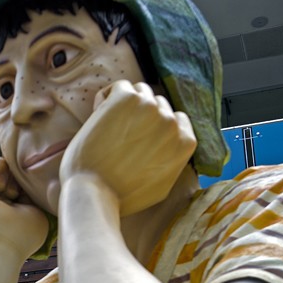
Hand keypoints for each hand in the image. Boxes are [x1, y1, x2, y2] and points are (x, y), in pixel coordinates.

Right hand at [0, 155, 48, 259]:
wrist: (1, 245)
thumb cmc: (21, 235)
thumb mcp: (35, 209)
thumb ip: (31, 192)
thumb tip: (26, 177)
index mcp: (6, 199)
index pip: (11, 171)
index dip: (16, 174)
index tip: (18, 192)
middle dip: (4, 170)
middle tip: (6, 191)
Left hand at [60, 80, 196, 215]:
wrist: (96, 192)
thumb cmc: (124, 195)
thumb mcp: (163, 184)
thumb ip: (172, 159)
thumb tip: (170, 148)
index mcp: (186, 141)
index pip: (176, 119)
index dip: (155, 127)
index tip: (138, 138)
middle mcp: (172, 121)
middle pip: (158, 105)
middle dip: (140, 117)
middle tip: (119, 135)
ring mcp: (150, 107)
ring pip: (140, 92)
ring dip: (125, 105)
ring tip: (108, 127)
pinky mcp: (126, 98)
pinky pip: (118, 87)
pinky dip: (105, 99)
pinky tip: (97, 117)